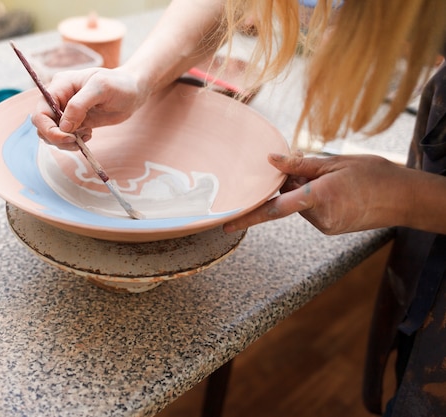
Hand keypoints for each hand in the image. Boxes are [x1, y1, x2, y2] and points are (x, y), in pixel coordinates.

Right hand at [31, 67, 147, 149]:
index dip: (48, 129)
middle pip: (42, 126)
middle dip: (56, 138)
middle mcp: (58, 99)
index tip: (68, 137)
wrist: (133, 91)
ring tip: (85, 136)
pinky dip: (74, 142)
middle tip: (76, 142)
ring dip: (65, 142)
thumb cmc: (118, 84)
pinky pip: (65, 137)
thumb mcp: (100, 88)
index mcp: (59, 87)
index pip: (40, 112)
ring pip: (52, 134)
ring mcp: (66, 112)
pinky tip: (88, 134)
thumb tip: (63, 127)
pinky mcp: (75, 122)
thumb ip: (79, 105)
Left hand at [223, 152, 410, 234]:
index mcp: (319, 198)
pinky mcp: (331, 229)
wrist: (406, 199)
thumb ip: (299, 165)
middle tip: (303, 164)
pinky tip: (334, 189)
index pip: (276, 209)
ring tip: (330, 177)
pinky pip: (311, 212)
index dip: (249, 215)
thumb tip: (270, 160)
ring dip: (302, 191)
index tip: (227, 223)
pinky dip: (312, 199)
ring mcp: (326, 226)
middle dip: (287, 184)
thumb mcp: (335, 163)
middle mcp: (320, 217)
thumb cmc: (375, 175)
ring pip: (298, 206)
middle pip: (287, 201)